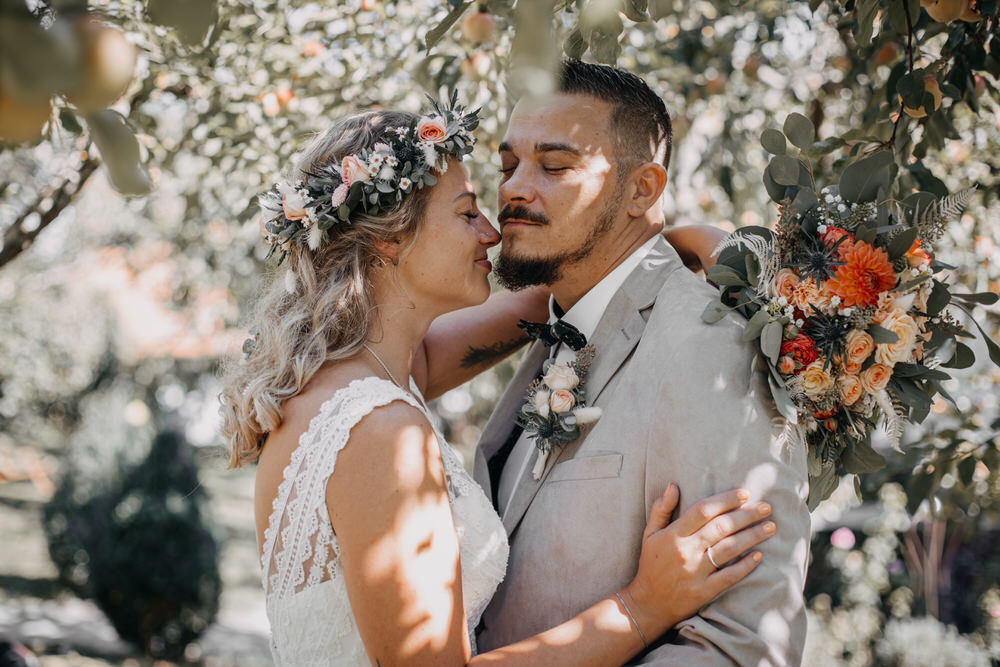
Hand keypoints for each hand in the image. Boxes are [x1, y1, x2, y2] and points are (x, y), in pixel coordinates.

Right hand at [621, 484, 774, 637]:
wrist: (647, 604)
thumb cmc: (650, 565)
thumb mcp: (649, 534)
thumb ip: (661, 509)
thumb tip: (674, 485)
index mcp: (673, 534)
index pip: (703, 510)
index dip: (726, 500)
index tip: (744, 493)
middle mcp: (686, 551)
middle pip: (721, 527)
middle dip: (746, 515)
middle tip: (766, 507)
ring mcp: (695, 572)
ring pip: (729, 549)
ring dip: (752, 536)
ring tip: (770, 527)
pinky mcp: (703, 591)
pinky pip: (729, 577)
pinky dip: (745, 566)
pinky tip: (758, 556)